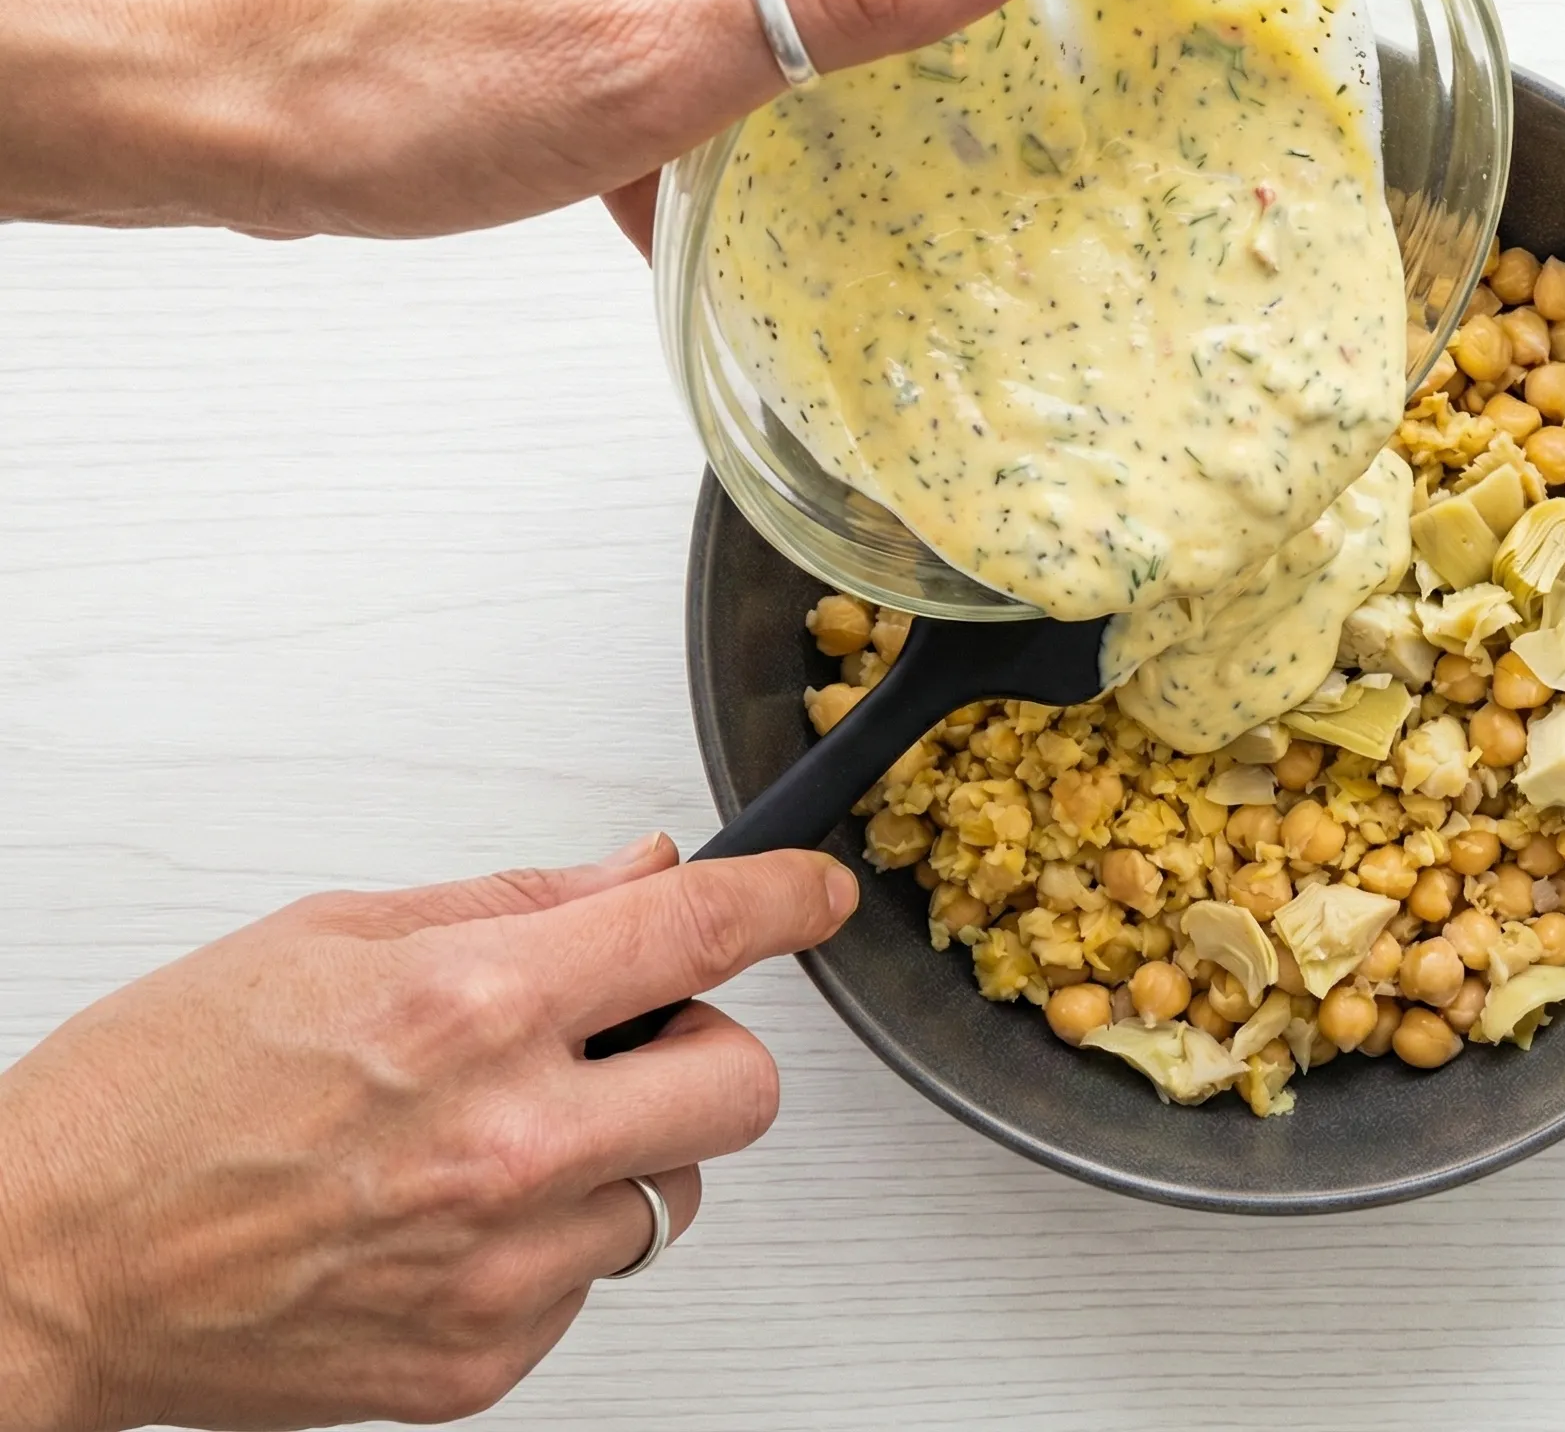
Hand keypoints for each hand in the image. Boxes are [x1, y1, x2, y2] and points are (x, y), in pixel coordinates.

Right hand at [0, 833, 856, 1430]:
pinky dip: (547, 1246)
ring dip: (618, 1157)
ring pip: (671, 1194)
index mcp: (466, 1007)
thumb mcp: (330, 936)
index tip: (817, 896)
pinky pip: (590, 1284)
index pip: (694, 930)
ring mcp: (501, 1267)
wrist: (40, 1269)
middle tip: (624, 1042)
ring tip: (486, 1142)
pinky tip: (442, 1221)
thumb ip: (516, 902)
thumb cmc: (153, 1097)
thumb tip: (640, 872)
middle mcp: (505, 1140)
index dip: (785, 901)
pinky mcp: (482, 1362)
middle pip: (744, 1087)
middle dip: (704, 1051)